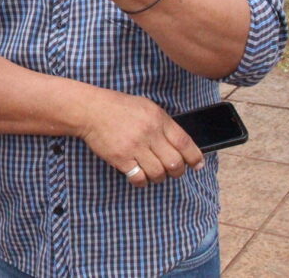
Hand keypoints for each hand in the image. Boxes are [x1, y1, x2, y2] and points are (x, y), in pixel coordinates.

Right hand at [77, 88, 203, 187]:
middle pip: (174, 163)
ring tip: (155, 173)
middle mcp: (149, 133)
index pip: (184, 143)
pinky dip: (142, 181)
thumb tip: (181, 145)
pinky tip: (140, 176)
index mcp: (158, 119)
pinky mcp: (120, 158)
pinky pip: (139, 178)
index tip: (197, 165)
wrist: (91, 110)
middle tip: (173, 172)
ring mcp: (134, 146)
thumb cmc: (119, 107)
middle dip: (177, 172)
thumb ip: (164, 124)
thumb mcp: (146, 107)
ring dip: (159, 177)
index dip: (194, 157)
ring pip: (158, 173)